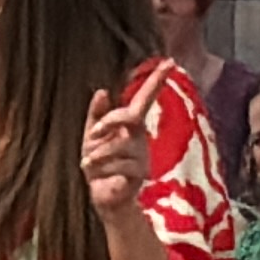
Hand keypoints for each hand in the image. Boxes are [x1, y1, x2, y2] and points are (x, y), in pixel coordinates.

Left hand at [81, 75, 157, 221]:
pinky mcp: (139, 175)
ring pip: (117, 145)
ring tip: (89, 165)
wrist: (103, 198)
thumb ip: (96, 116)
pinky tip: (95, 175)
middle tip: (92, 134)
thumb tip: (102, 91)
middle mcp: (141, 138)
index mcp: (131, 126)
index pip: (145, 99)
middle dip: (107, 122)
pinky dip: (99, 170)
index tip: (170, 61)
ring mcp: (143, 157)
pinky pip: (117, 165)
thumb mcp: (91, 139)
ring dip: (96, 155)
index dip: (156, 81)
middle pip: (130, 116)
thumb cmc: (99, 167)